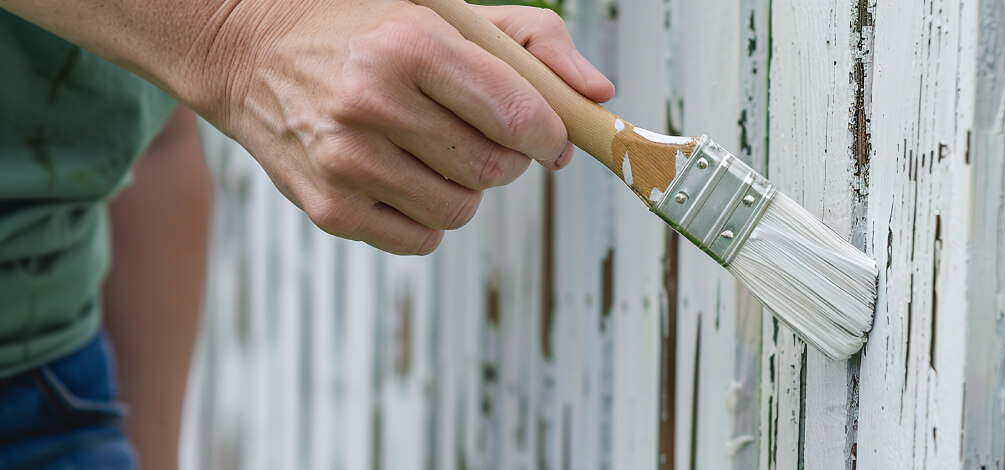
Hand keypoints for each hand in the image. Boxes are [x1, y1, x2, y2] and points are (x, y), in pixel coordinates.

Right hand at [195, 0, 613, 253]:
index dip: (549, 137)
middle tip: (482, 136)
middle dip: (507, 159)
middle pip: (494, 170)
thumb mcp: (448, 11)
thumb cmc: (367, 28)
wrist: (252, 49)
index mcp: (410, 44)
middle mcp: (373, 102)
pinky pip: (421, 239)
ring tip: (435, 152)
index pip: (516, 117)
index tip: (549, 137)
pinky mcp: (329, 207)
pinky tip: (404, 176)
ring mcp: (345, 160)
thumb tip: (596, 96)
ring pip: (461, 210)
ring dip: (465, 188)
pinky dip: (428, 217)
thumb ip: (534, 43)